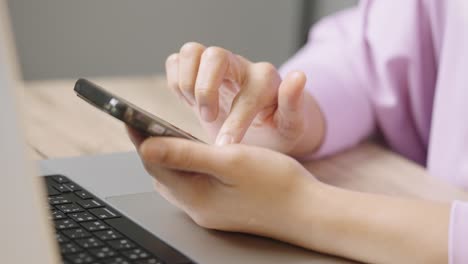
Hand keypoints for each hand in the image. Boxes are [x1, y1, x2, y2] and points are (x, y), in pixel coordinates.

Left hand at [128, 129, 319, 240]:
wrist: (308, 211)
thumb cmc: (276, 184)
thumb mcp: (230, 161)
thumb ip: (186, 155)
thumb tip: (147, 148)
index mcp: (195, 198)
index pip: (155, 164)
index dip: (140, 137)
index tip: (128, 115)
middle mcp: (197, 208)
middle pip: (162, 173)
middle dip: (150, 147)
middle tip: (143, 122)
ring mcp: (208, 210)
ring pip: (176, 178)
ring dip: (168, 156)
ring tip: (164, 134)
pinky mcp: (220, 207)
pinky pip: (192, 183)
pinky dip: (186, 166)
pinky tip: (192, 155)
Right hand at [165, 42, 324, 155]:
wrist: (260, 129)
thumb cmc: (274, 130)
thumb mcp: (291, 126)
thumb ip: (294, 104)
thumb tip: (298, 77)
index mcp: (264, 80)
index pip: (247, 92)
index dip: (235, 121)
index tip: (226, 146)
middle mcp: (239, 67)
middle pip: (214, 56)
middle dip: (205, 90)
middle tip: (208, 117)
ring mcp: (215, 67)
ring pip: (191, 52)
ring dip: (187, 82)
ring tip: (195, 107)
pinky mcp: (196, 71)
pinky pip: (176, 61)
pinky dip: (175, 80)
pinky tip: (188, 102)